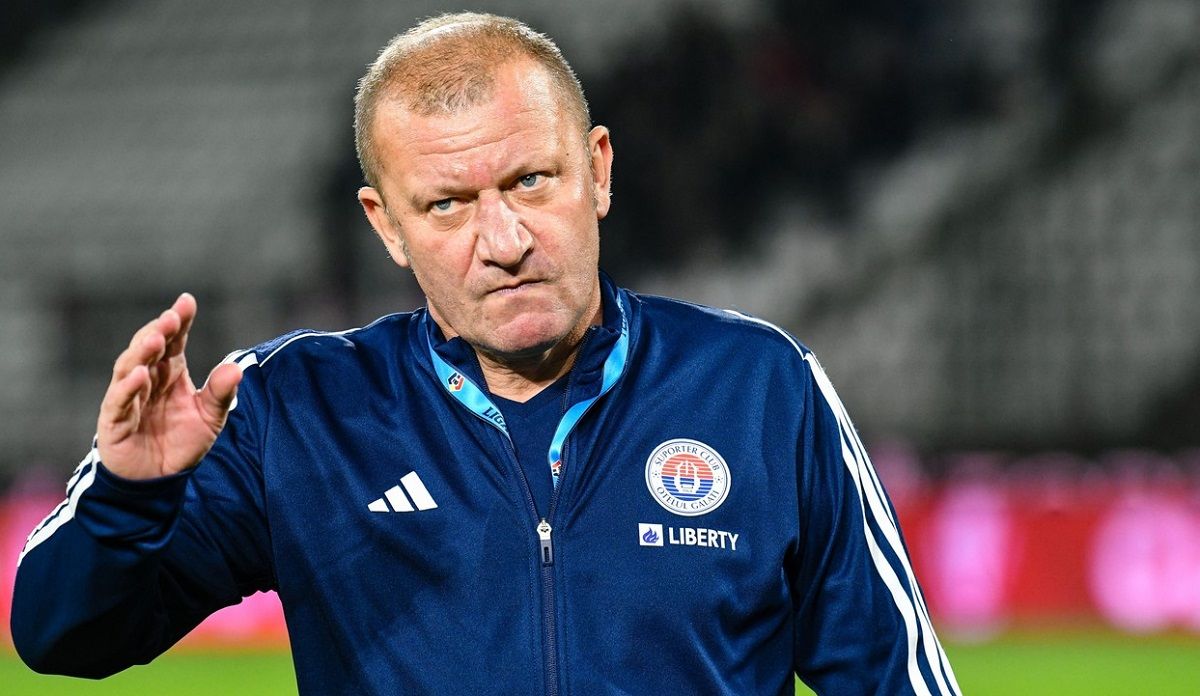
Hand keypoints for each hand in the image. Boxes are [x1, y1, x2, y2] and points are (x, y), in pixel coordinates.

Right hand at [96, 293, 242, 479]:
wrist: (160, 481)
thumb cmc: (182, 443)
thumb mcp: (210, 418)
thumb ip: (221, 393)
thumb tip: (236, 369)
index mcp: (170, 374)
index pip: (174, 342)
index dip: (179, 322)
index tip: (186, 301)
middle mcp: (148, 381)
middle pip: (149, 349)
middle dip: (159, 331)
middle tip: (171, 317)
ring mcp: (128, 399)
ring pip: (130, 368)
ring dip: (141, 352)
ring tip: (155, 339)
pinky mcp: (114, 422)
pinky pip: (119, 402)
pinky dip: (128, 388)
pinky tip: (140, 375)